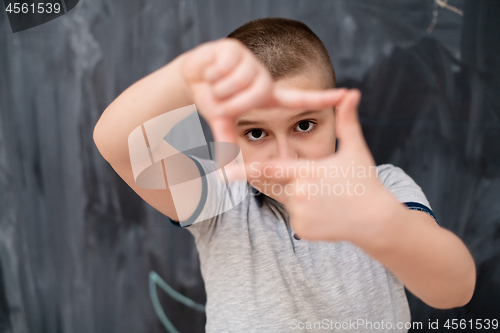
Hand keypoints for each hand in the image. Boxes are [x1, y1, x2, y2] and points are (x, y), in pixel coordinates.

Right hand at [180, 38, 346, 143]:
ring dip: (218, 89)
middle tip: (220, 98)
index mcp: (267, 96)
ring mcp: (250, 62)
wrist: (191, 75)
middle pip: (252, 97)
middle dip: (229, 103)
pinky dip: (211, 74)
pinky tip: (210, 70)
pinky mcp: (234, 48)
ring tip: (215, 84)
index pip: (298, 99)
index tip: (348, 94)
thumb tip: (224, 171)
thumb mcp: (222, 121)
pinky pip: (224, 69)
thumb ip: (226, 141)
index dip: (323, 97)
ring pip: (236, 83)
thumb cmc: (211, 99)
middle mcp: (263, 78)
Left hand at [238, 90, 399, 243]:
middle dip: (293, 180)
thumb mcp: (355, 150)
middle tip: (320, 184)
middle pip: (280, 182)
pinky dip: (306, 213)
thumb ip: (347, 121)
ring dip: (302, 196)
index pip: (267, 169)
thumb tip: (353, 92)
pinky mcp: (301, 230)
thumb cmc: (365, 182)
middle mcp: (298, 194)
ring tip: (328, 198)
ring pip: (288, 200)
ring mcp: (299, 214)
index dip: (242, 170)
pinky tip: (328, 212)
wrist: (376, 221)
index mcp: (306, 171)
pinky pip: (295, 217)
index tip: (220, 173)